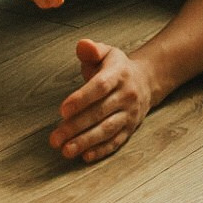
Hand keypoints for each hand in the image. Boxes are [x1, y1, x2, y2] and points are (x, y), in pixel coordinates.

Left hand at [49, 39, 153, 163]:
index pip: (100, 87)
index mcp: (119, 74)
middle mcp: (127, 94)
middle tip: (55, 138)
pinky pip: (116, 141)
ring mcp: (130, 113)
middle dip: (76, 126)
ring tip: (66, 150)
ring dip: (86, 142)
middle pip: (100, 112)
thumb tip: (82, 46)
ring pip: (107, 130)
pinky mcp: (130, 128)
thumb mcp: (107, 53)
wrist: (147, 80)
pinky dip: (101, 150)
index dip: (81, 99)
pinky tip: (86, 156)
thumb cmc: (118, 68)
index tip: (62, 110)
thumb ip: (92, 50)